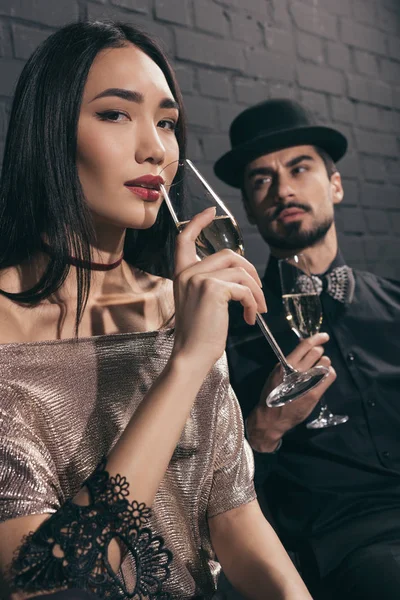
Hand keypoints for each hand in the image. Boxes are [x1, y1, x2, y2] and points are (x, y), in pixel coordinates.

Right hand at [171, 208, 266, 370]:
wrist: (190, 355)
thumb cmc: (198, 335)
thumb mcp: (198, 303)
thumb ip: (210, 284)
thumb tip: (239, 277)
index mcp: (181, 274)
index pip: (184, 239)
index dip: (198, 222)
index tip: (211, 212)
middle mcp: (188, 273)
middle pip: (229, 254)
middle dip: (250, 271)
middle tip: (258, 293)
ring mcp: (199, 279)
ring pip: (241, 272)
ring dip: (256, 291)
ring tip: (257, 310)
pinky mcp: (213, 289)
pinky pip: (245, 289)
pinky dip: (253, 303)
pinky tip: (250, 318)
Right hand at [246, 333, 335, 451]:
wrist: (272, 417)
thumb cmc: (273, 393)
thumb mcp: (276, 373)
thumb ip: (290, 361)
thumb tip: (303, 348)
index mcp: (285, 364)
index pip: (305, 345)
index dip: (317, 338)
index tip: (324, 336)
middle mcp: (297, 371)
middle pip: (317, 352)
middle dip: (319, 352)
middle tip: (318, 357)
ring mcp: (306, 382)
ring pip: (325, 363)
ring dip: (324, 363)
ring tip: (319, 369)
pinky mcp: (314, 393)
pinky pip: (329, 376)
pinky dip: (329, 373)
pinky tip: (324, 376)